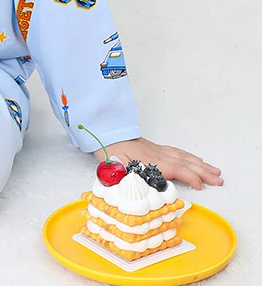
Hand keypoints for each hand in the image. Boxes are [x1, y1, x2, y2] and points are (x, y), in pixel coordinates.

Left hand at [94, 136, 222, 189]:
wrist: (104, 131)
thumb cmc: (108, 150)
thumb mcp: (113, 168)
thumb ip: (125, 180)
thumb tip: (133, 191)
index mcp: (150, 161)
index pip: (175, 169)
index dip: (190, 177)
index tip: (202, 186)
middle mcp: (157, 154)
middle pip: (184, 162)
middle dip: (203, 172)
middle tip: (219, 180)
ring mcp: (156, 149)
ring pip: (183, 156)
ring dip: (200, 164)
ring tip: (215, 171)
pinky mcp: (153, 147)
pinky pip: (176, 151)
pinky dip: (188, 156)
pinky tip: (194, 159)